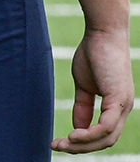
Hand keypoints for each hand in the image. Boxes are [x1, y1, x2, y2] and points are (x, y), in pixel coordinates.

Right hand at [52, 27, 133, 152]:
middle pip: (105, 141)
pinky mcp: (118, 99)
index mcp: (115, 106)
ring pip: (107, 138)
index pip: (102, 134)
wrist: (102, 32)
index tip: (58, 141)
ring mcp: (123, 105)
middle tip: (56, 146)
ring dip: (82, 145)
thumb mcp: (84, 85)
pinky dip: (90, 134)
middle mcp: (123, 109)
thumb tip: (78, 127)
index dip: (81, 142)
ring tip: (61, 143)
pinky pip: (106, 126)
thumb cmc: (93, 53)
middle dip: (80, 148)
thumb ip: (82, 106)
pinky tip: (73, 135)